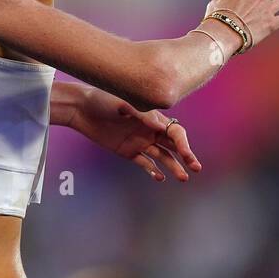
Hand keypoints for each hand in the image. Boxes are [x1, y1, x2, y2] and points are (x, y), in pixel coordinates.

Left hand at [66, 85, 200, 181]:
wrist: (82, 108)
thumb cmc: (104, 99)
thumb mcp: (123, 103)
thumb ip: (142, 114)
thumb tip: (160, 125)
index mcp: (153, 117)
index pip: (175, 132)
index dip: (184, 144)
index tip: (188, 155)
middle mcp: (150, 130)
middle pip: (173, 145)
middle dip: (186, 156)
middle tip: (196, 168)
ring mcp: (139, 141)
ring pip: (162, 157)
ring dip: (172, 166)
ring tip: (182, 178)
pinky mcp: (127, 151)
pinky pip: (144, 163)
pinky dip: (152, 170)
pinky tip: (159, 177)